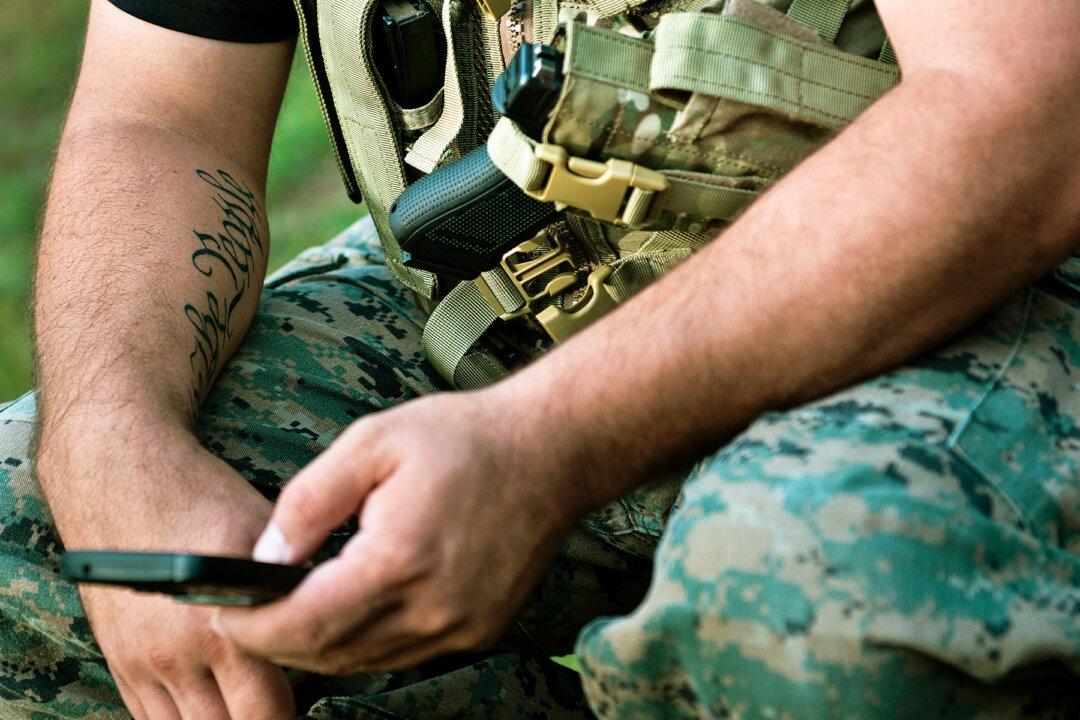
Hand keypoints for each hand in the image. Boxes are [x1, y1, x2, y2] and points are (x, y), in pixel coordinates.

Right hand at [40, 424, 294, 719]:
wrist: (123, 476)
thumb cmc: (203, 500)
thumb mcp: (264, 539)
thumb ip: (293, 592)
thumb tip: (331, 624)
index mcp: (221, 628)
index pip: (266, 713)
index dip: (292, 712)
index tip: (310, 687)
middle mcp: (176, 656)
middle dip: (260, 718)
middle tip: (281, 701)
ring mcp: (142, 663)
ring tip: (248, 700)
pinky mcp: (119, 659)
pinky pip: (151, 718)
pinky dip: (185, 717)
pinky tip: (211, 701)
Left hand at [213, 391, 578, 673]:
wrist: (551, 451)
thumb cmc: (463, 438)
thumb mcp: (372, 442)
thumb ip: (308, 501)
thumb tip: (264, 557)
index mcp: (399, 559)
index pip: (303, 623)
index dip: (253, 627)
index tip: (223, 614)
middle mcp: (433, 608)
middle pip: (330, 654)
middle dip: (278, 642)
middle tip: (250, 614)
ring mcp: (462, 627)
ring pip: (366, 663)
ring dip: (321, 646)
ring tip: (294, 611)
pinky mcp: (480, 630)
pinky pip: (405, 655)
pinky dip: (367, 642)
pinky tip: (355, 607)